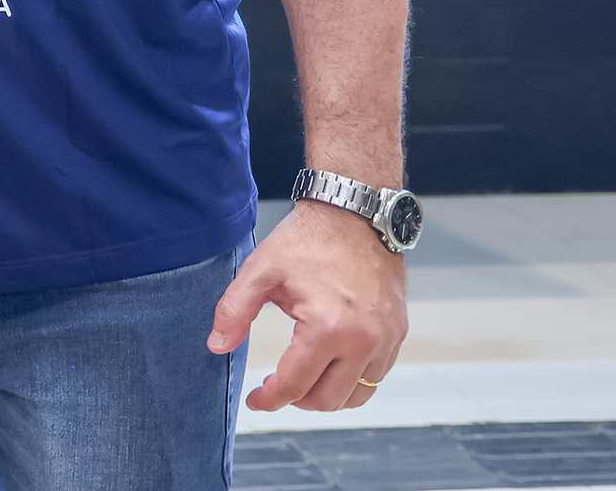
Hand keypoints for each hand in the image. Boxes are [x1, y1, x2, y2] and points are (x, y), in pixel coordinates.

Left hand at [209, 201, 406, 410]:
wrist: (355, 213)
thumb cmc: (307, 240)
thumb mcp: (260, 271)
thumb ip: (234, 310)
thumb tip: (217, 345)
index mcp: (327, 328)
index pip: (294, 385)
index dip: (269, 399)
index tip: (254, 400)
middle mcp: (364, 340)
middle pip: (328, 400)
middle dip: (297, 401)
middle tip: (276, 389)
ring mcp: (386, 339)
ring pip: (357, 395)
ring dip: (327, 396)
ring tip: (302, 380)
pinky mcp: (398, 332)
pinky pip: (377, 375)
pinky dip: (353, 380)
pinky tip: (330, 365)